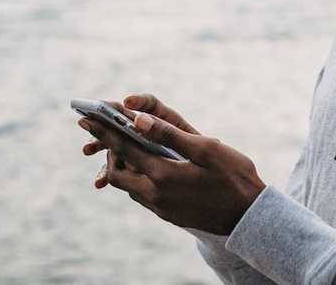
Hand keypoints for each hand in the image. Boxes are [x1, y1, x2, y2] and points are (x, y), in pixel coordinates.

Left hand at [78, 94, 265, 234]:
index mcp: (162, 175)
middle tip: (110, 135)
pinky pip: (143, 195)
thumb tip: (139, 120)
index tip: (87, 119)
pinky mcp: (168, 215)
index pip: (124, 149)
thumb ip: (170, 134)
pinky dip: (138, 178)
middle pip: (117, 174)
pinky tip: (151, 169)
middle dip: (110, 152)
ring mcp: (161, 208)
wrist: (248, 216)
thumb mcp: (206, 149)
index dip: (104, 132)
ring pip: (129, 186)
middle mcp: (155, 195)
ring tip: (128, 150)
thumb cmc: (233, 177)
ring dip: (124, 167)